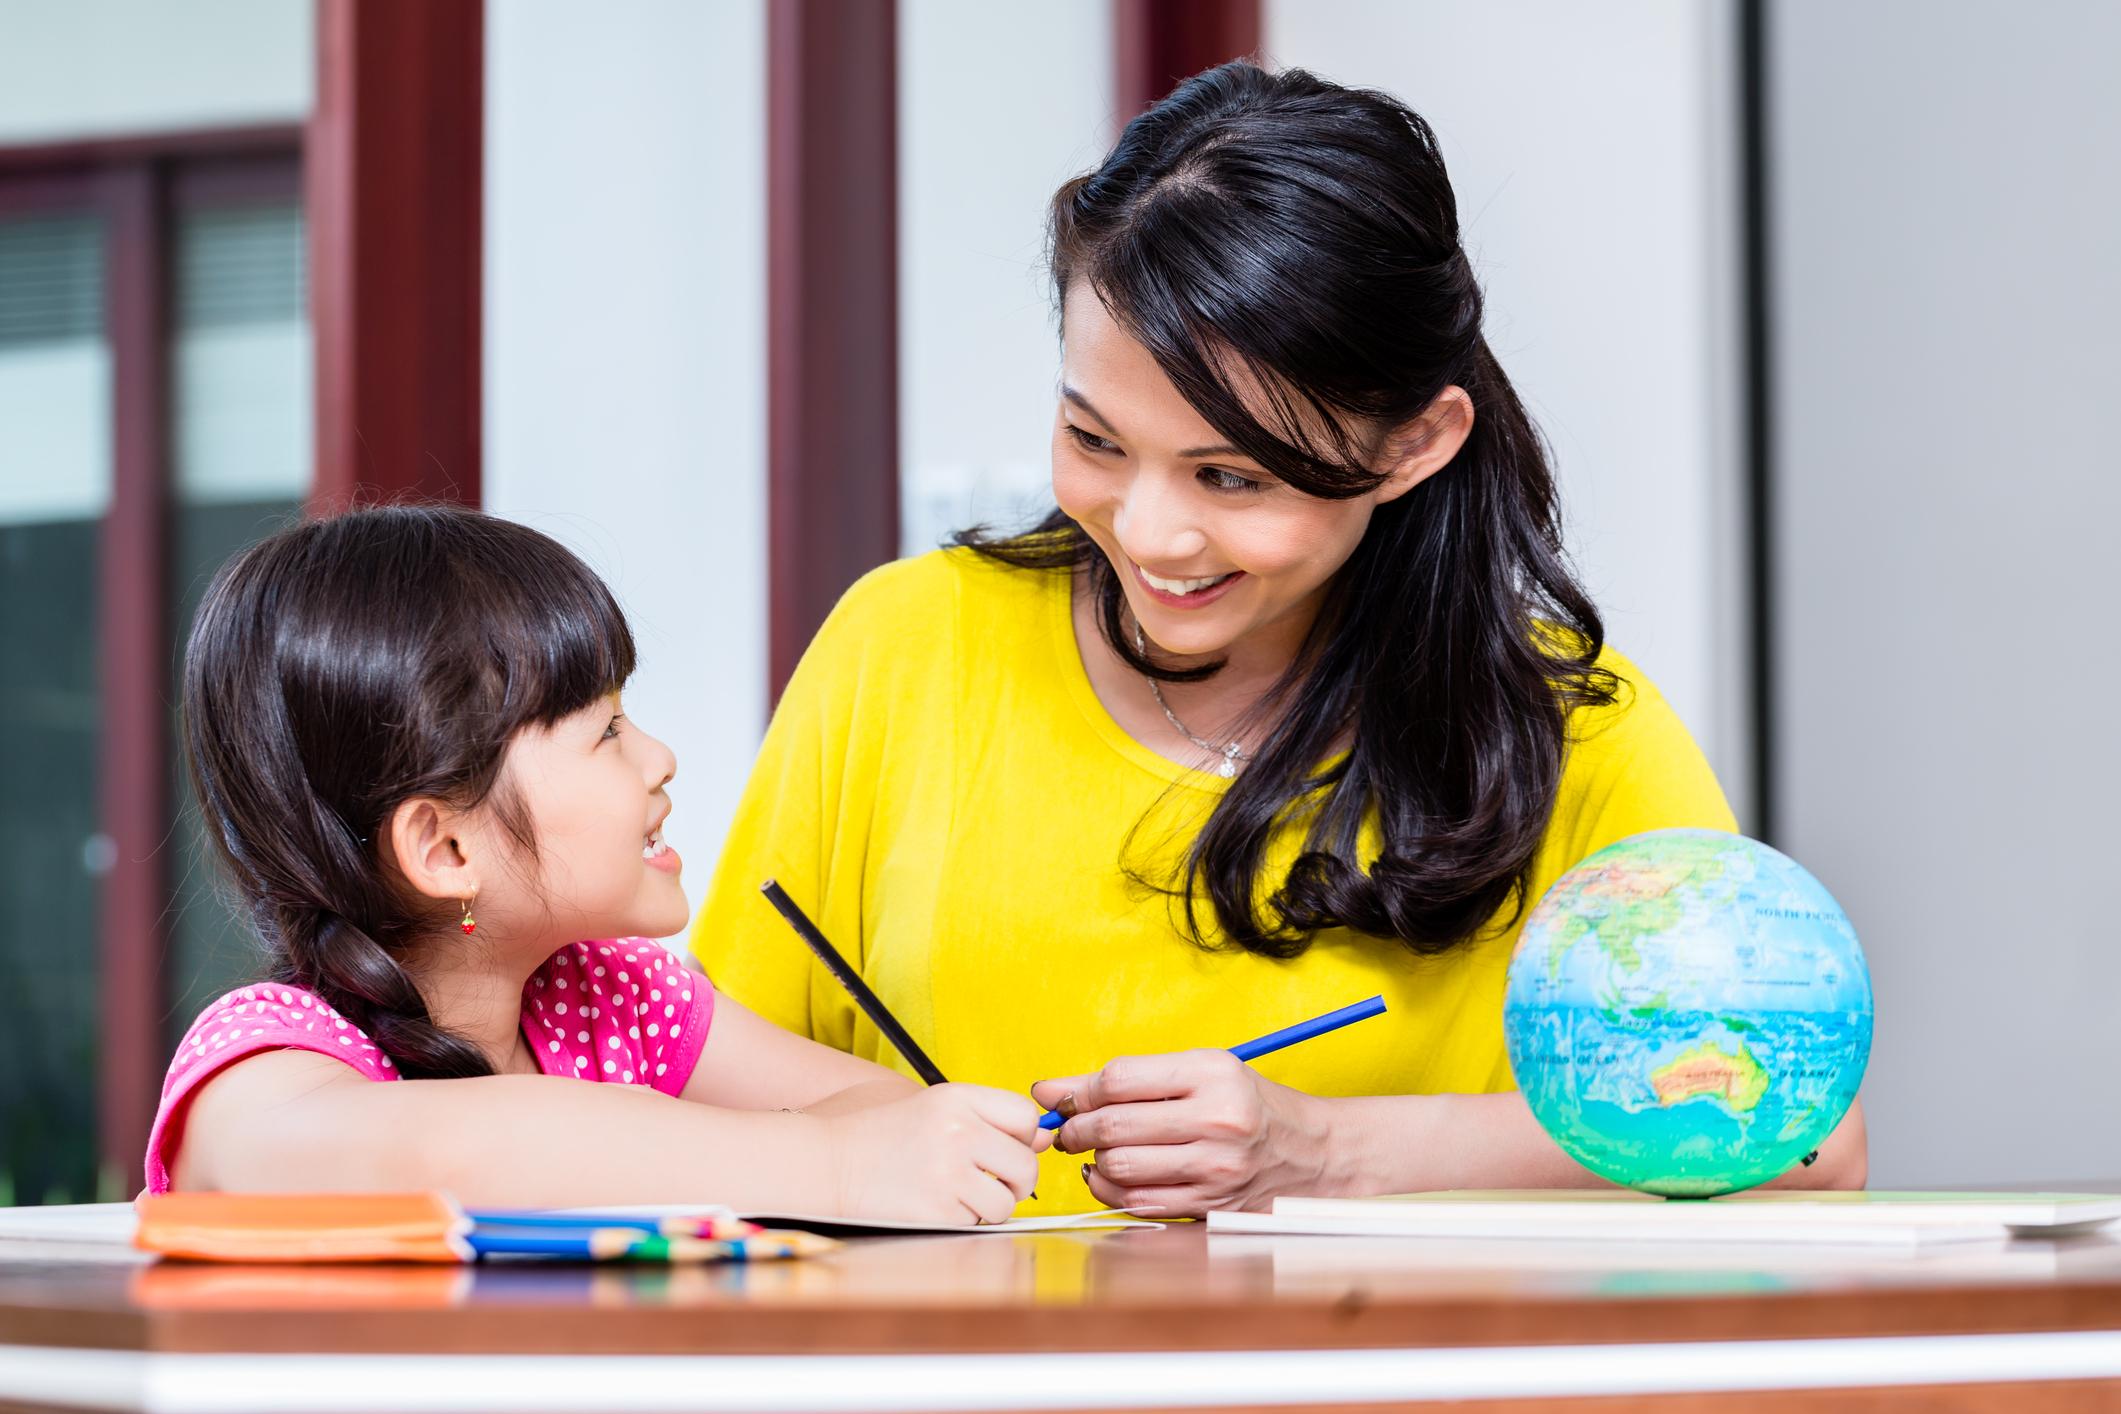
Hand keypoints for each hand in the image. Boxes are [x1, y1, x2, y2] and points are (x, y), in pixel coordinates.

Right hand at [822, 1083, 1050, 1225]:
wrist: (826, 1162)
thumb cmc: (880, 1135)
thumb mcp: (933, 1108)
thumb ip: (987, 1119)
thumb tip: (1045, 1139)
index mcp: (957, 1098)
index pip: (1026, 1116)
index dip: (1024, 1136)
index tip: (1007, 1146)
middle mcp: (957, 1130)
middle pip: (1026, 1163)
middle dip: (1016, 1179)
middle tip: (993, 1181)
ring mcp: (948, 1172)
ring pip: (1007, 1200)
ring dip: (992, 1204)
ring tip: (962, 1195)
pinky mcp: (938, 1211)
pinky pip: (978, 1222)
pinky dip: (965, 1220)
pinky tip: (938, 1205)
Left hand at [1032, 1050, 1332, 1217]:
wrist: (1312, 1154)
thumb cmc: (1245, 1105)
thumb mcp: (1199, 1072)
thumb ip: (1127, 1078)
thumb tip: (1048, 1089)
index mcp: (1212, 1074)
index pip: (1120, 1079)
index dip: (1079, 1090)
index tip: (1064, 1098)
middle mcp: (1217, 1120)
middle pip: (1113, 1126)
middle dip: (1076, 1129)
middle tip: (1070, 1129)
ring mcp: (1215, 1169)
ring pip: (1119, 1167)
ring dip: (1094, 1160)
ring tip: (1100, 1150)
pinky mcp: (1211, 1207)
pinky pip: (1137, 1202)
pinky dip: (1111, 1190)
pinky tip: (1114, 1175)